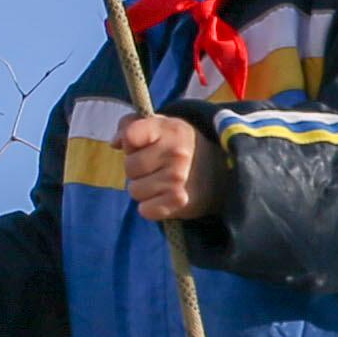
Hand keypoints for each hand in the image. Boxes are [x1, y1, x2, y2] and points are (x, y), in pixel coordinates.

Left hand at [118, 107, 224, 223]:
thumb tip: (114, 143)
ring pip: (135, 190)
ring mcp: (178, 179)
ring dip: (144, 189)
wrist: (223, 173)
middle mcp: (176, 153)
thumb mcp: (163, 126)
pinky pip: (145, 210)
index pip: (131, 135)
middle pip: (129, 167)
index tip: (143, 144)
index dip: (130, 143)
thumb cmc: (182, 147)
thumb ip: (132, 126)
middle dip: (138, 169)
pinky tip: (165, 198)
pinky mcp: (180, 203)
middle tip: (156, 167)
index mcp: (172, 129)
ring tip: (162, 182)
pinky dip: (151, 207)